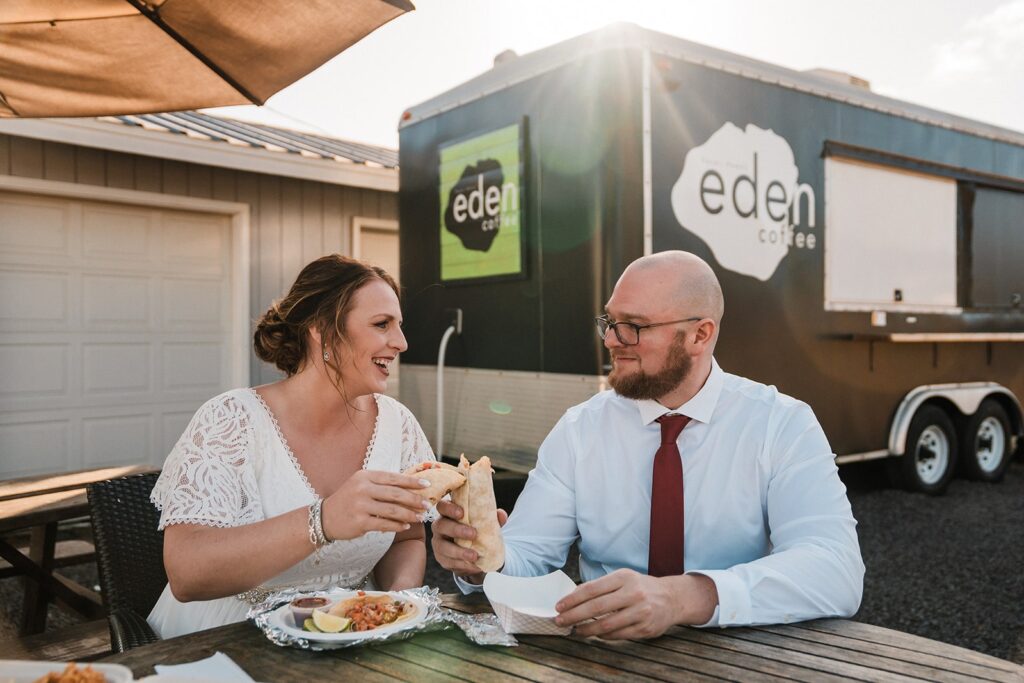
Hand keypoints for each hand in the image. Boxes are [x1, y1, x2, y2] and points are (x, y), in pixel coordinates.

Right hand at [321, 470, 430, 540]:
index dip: (412, 481)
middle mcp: (363, 488)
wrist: (324, 518)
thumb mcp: (361, 485)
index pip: (393, 477)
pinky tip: (406, 526)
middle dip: (414, 499)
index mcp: (365, 476)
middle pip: (396, 494)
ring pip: (392, 510)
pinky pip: (384, 524)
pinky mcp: (360, 522)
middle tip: (427, 505)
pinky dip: (397, 526)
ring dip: (409, 514)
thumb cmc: (348, 500)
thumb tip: (410, 488)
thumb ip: (381, 485)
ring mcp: (360, 505)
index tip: (427, 485)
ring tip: (420, 517)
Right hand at [430, 500, 507, 581]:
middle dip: (456, 530)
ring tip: (474, 556)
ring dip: (458, 552)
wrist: (474, 552)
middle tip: (473, 534)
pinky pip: (448, 562)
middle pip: (440, 525)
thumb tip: (501, 514)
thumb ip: (492, 518)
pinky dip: (461, 564)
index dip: (449, 508)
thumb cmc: (476, 530)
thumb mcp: (485, 523)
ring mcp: (438, 543)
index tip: (461, 513)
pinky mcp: (441, 558)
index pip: (442, 506)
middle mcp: (440, 526)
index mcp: (448, 513)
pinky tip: (472, 565)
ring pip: (442, 546)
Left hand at [554, 569, 717, 639]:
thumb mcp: (623, 578)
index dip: (573, 599)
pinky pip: (618, 635)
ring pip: (606, 625)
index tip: (559, 606)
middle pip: (596, 607)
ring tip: (576, 630)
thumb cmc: (641, 587)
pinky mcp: (645, 629)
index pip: (592, 589)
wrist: (672, 598)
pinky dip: (603, 635)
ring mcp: (641, 612)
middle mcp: (633, 593)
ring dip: (586, 630)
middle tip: (560, 621)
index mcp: (624, 577)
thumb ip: (601, 587)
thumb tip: (573, 597)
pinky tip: (595, 633)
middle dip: (574, 616)